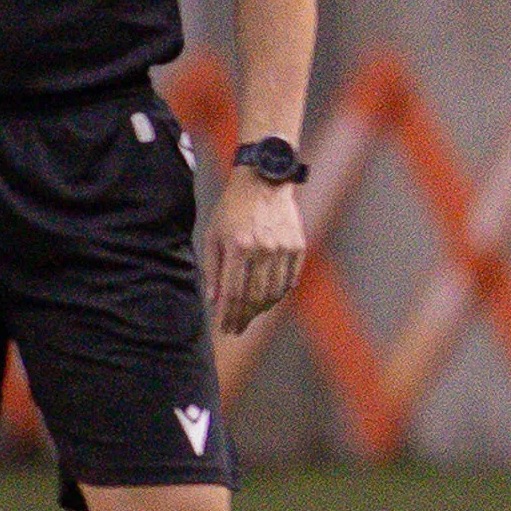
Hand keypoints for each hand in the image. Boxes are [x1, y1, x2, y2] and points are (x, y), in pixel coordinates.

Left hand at [207, 170, 305, 336]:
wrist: (264, 181)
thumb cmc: (232, 208)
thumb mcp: (213, 235)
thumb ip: (212, 269)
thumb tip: (215, 301)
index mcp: (239, 246)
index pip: (233, 293)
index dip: (228, 316)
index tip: (224, 329)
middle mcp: (263, 249)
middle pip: (255, 297)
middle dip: (244, 318)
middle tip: (236, 328)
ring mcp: (284, 248)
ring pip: (274, 292)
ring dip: (261, 308)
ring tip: (250, 314)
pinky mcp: (298, 246)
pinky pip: (290, 280)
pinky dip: (279, 293)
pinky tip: (268, 297)